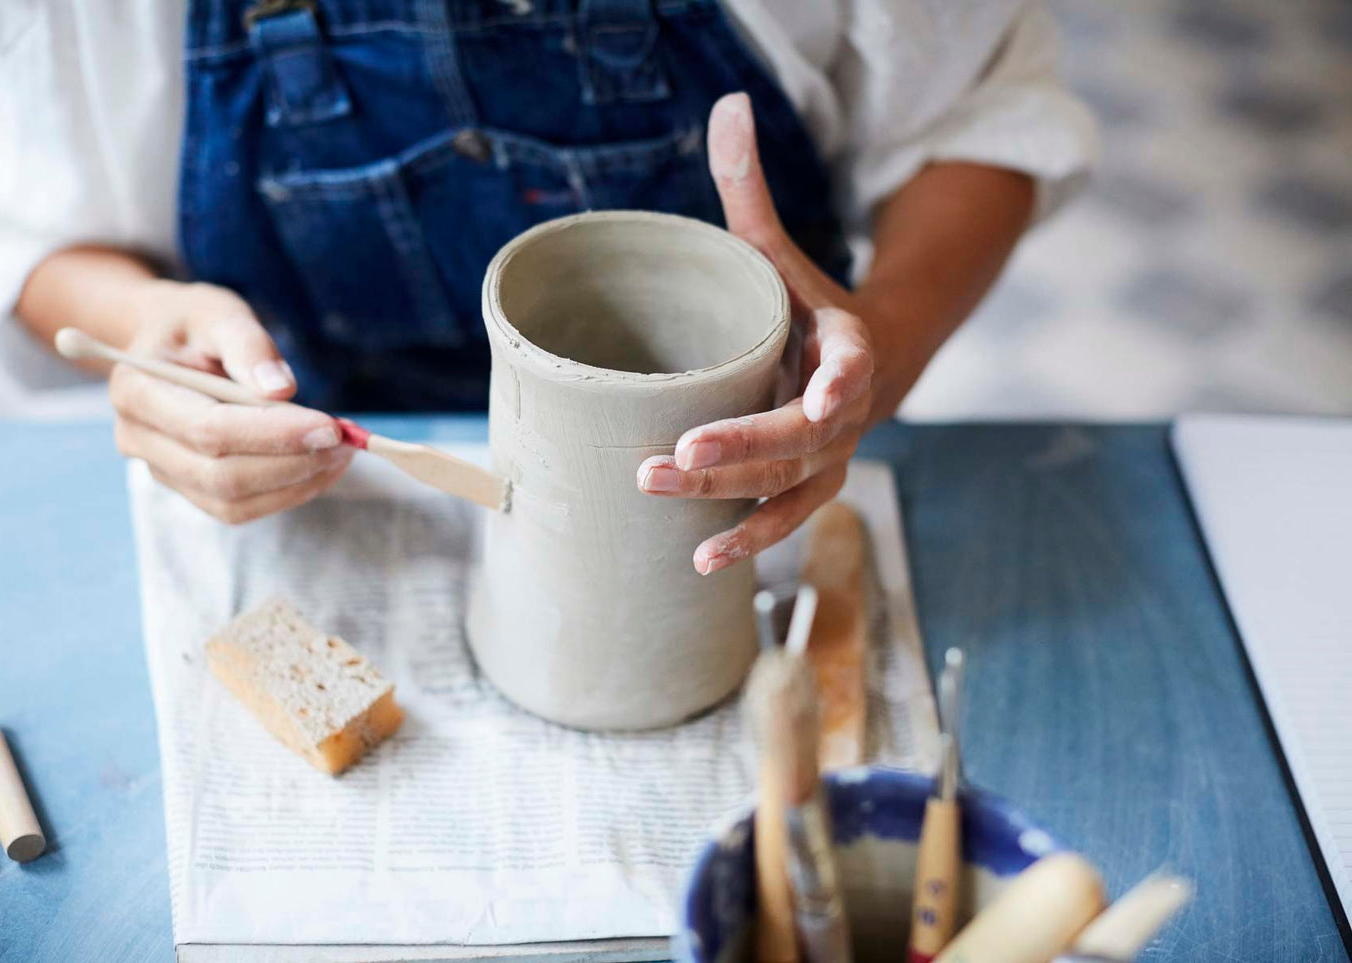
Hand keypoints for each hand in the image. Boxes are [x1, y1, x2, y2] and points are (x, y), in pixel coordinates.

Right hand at [108, 281, 352, 523]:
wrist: (169, 343)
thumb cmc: (195, 325)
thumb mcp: (219, 314)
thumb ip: (249, 346)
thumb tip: (281, 391)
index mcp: (136, 391)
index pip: (208, 430)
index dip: (273, 434)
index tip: (330, 426)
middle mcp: (139, 439)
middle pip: (221, 475)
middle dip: (292, 463)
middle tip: (345, 441)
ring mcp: (163, 470)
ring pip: (233, 502)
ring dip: (296, 484)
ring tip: (340, 453)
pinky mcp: (189, 488)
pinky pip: (241, 508)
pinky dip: (288, 493)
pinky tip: (322, 467)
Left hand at [636, 93, 924, 573]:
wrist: (860, 365)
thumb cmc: (802, 303)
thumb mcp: (776, 249)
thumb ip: (751, 189)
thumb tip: (729, 104)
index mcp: (845, 344)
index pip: (850, 364)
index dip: (838, 382)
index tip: (817, 400)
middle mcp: (843, 409)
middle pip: (800, 438)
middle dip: (740, 450)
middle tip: (672, 456)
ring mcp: (830, 456)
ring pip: (789, 487)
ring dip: (730, 500)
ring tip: (667, 496)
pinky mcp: (809, 488)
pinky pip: (784, 520)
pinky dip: (747, 541)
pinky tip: (700, 560)